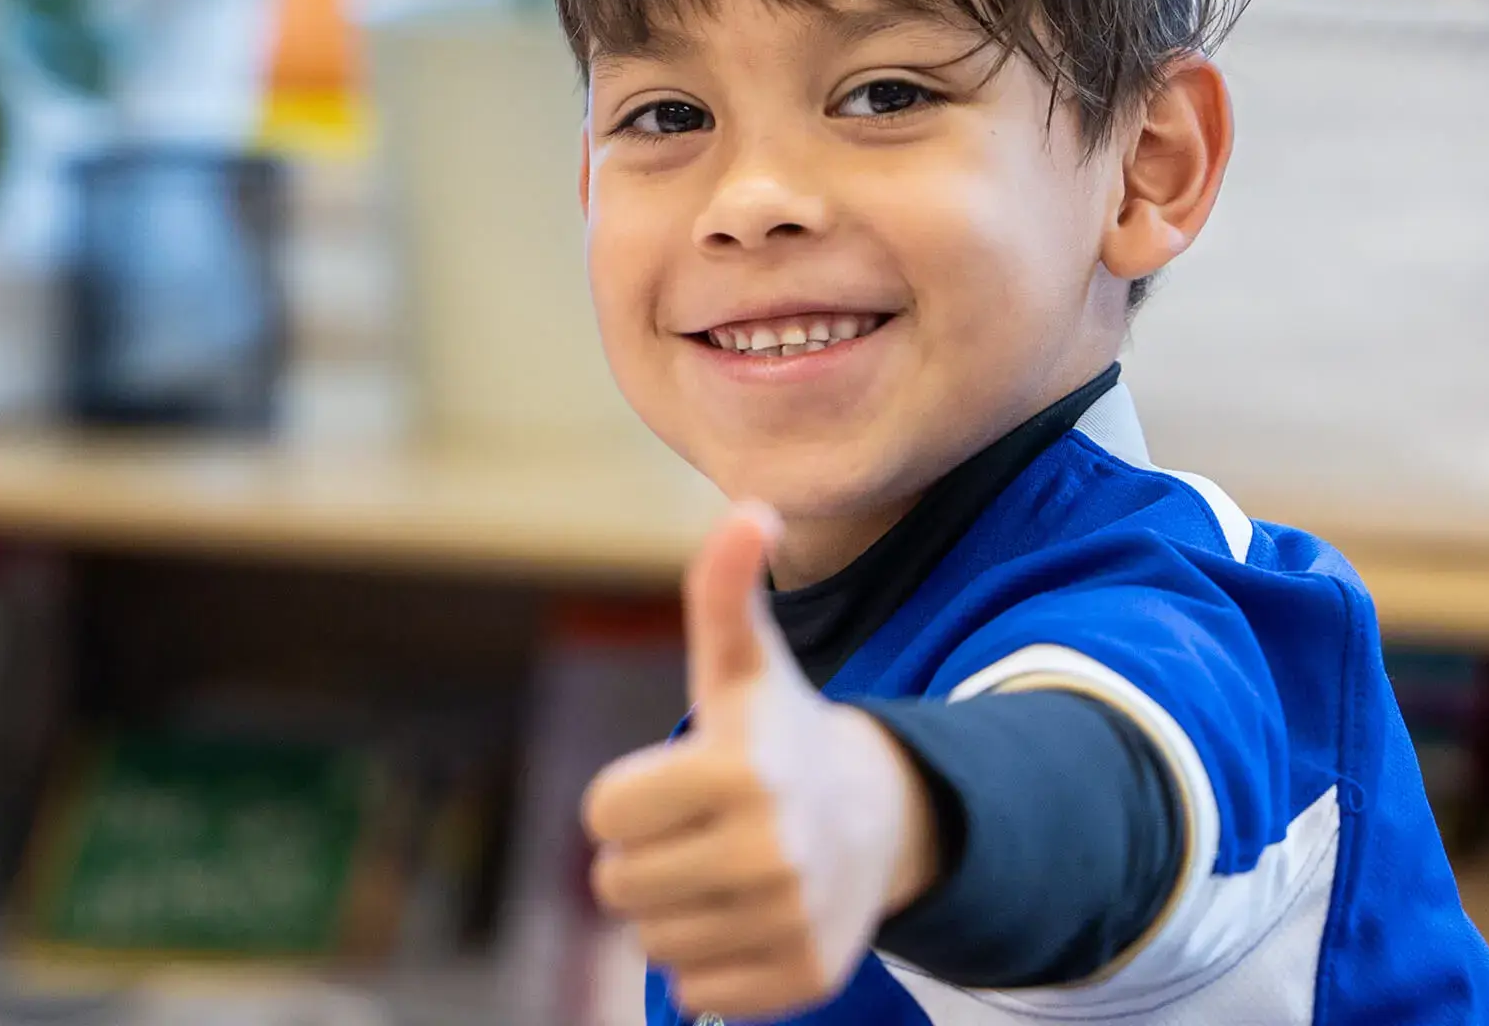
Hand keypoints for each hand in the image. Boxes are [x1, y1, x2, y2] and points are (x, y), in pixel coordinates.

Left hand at [582, 505, 937, 1020]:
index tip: (684, 782)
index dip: (632, 798)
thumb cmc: (781, 737)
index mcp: (742, 770)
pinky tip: (755, 916)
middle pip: (618, 888)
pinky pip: (699, 991)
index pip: (603, 818)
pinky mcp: (805, 976)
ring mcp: (791, 918)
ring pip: (654, 943)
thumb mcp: (743, 667)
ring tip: (731, 871)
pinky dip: (717, 962)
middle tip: (707, 829)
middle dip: (650, 858)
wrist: (885, 815)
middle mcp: (772, 849)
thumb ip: (723, 590)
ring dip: (680, 911)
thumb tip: (751, 510)